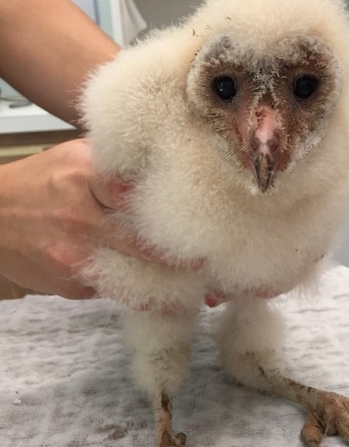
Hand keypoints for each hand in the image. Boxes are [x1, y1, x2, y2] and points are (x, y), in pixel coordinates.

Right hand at [0, 138, 201, 299]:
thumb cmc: (38, 182)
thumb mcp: (73, 157)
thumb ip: (116, 163)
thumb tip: (164, 163)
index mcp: (85, 177)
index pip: (139, 195)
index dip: (176, 211)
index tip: (207, 222)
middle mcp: (81, 218)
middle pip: (143, 244)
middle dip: (181, 258)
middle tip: (212, 265)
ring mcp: (75, 256)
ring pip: (133, 277)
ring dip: (166, 285)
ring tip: (199, 290)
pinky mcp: (71, 284)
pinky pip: (114, 287)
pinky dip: (136, 287)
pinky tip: (157, 288)